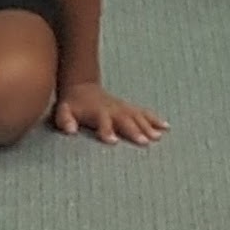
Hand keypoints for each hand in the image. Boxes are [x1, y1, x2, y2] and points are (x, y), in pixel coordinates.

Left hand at [49, 81, 166, 145]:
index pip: (103, 121)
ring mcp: (123, 107)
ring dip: (148, 126)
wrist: (81, 87)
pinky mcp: (129, 107)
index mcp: (97, 112)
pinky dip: (155, 119)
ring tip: (158, 137)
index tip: (112, 141)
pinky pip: (144, 112)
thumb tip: (69, 130)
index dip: (107, 130)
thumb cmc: (72, 104)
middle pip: (125, 120)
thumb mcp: (62, 111)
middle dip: (134, 130)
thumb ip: (65, 120)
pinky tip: (166, 127)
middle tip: (144, 142)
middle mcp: (113, 109)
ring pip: (137, 116)